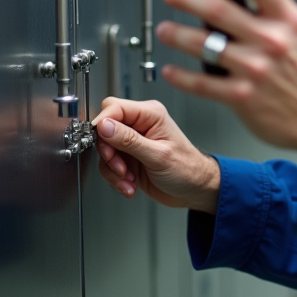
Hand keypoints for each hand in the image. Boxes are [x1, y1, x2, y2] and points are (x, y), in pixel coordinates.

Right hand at [92, 97, 220, 212]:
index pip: (114, 108)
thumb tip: (105, 126)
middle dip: (108, 152)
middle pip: (105, 129)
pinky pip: (109, 165)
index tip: (103, 142)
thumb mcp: (157, 155)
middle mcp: (140, 125)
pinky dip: (116, 178)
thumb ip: (129, 140)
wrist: (193, 189)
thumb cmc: (187, 168)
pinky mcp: (127, 157)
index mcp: (150, 114)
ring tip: (129, 179)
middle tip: (120, 167)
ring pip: (104, 150)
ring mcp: (132, 142)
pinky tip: (130, 184)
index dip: (103, 124)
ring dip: (113, 170)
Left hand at [156, 0, 296, 157]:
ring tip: (167, 29)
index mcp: (290, 21)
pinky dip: (181, 75)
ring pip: (204, 44)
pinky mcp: (242, 97)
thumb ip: (276, 16)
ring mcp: (255, 69)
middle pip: (220, 9)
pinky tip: (172, 69)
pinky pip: (201, 83)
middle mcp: (271, 42)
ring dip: (177, 34)